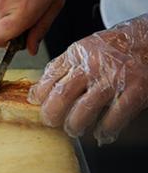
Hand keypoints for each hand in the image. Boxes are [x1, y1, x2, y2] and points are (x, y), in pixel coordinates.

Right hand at [0, 0, 65, 53]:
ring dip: (11, 5)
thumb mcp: (55, 2)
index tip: (15, 38)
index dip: (4, 43)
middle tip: (31, 6)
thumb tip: (30, 48)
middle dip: (13, 22)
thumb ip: (40, 29)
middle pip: (1, 26)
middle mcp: (2, 4)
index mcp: (21, 13)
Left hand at [28, 14, 147, 144]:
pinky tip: (100, 133)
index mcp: (77, 54)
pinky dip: (105, 129)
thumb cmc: (114, 45)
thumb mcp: (84, 47)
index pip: (50, 76)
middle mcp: (92, 65)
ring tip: (73, 129)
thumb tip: (42, 85)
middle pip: (62, 94)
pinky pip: (114, 116)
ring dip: (75, 124)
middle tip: (49, 121)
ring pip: (84, 108)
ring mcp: (113, 78)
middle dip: (51, 113)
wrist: (147, 38)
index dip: (40, 92)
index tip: (35, 101)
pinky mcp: (134, 90)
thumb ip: (65, 64)